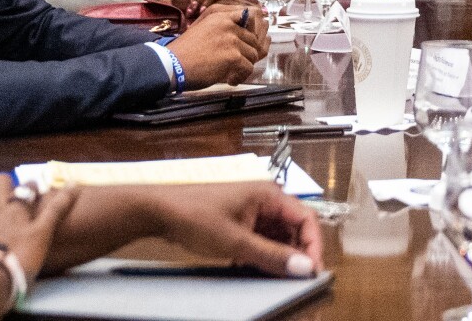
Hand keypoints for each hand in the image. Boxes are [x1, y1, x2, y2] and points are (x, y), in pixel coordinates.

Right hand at [0, 175, 76, 284]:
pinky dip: (68, 196)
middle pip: (1, 182)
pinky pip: (57, 207)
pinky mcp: (39, 230)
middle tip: (6, 188)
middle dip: (5, 184)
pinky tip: (75, 187)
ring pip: (27, 191)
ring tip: (35, 186)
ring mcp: (16, 216)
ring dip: (31, 189)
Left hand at [137, 182, 322, 277]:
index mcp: (269, 195)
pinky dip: (261, 253)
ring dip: (277, 255)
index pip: (306, 219)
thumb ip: (271, 256)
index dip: (313, 245)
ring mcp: (251, 210)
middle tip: (293, 276)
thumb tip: (303, 267)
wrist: (158, 212)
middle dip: (295, 252)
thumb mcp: (236, 242)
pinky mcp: (239, 220)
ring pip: (277, 235)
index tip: (312, 269)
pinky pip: (261, 238)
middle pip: (294, 227)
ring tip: (271, 273)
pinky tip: (252, 267)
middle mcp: (264, 199)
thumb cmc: (194, 216)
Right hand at [167, 7, 263, 87]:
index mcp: (220, 16)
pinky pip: (248, 68)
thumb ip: (220, 27)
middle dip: (245, 53)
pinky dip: (241, 76)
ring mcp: (232, 40)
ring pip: (252, 54)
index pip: (249, 15)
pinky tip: (230, 80)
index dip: (250, 30)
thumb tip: (240, 34)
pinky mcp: (233, 56)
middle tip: (235, 64)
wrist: (171, 65)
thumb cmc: (183, 51)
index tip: (246, 42)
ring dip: (243, 66)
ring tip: (231, 73)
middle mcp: (228, 24)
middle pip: (252, 39)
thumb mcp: (201, 28)